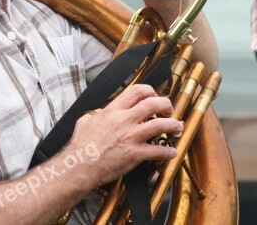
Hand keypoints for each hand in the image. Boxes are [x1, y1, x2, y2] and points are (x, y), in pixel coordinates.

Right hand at [65, 84, 181, 186]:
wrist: (79, 166)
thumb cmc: (80, 146)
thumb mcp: (85, 121)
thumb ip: (95, 114)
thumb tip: (98, 113)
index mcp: (113, 110)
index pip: (137, 91)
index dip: (151, 91)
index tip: (154, 98)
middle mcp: (124, 120)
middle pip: (153, 103)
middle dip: (166, 105)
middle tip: (169, 111)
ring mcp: (131, 136)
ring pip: (161, 125)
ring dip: (174, 125)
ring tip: (178, 127)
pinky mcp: (135, 154)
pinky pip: (158, 151)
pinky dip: (168, 151)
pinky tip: (171, 152)